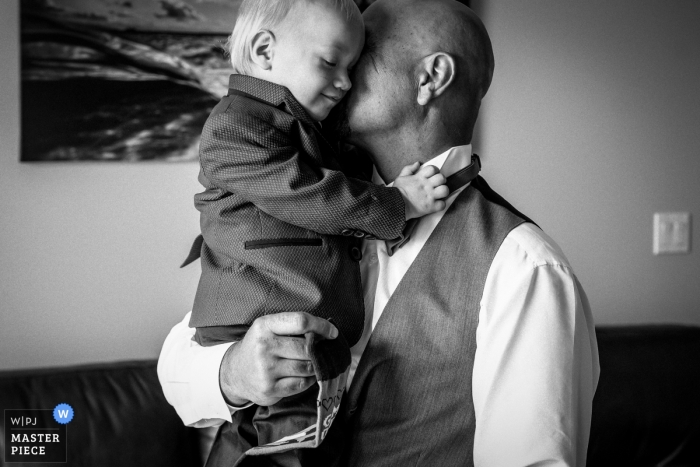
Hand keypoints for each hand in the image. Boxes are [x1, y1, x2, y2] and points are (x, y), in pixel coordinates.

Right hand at [219, 312, 338, 406]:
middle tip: (322, 351)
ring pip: (306, 367)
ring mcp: (266, 369)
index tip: (332, 333)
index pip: (301, 321)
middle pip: (306, 348)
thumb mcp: (269, 328)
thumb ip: (293, 327)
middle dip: (318, 350)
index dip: (321, 326)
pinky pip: (301, 384)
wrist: (234, 372)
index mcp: (265, 325)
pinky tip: (305, 375)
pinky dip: (308, 380)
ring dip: (315, 366)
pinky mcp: (269, 389)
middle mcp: (263, 346)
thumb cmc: (260, 346)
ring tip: (313, 363)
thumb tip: (327, 332)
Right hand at [394, 162, 448, 219]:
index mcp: (420, 177)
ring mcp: (430, 196)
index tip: (433, 175)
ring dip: (443, 192)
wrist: (396, 206)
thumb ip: (409, 169)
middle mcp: (426, 186)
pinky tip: (436, 204)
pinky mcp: (431, 207)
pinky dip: (440, 205)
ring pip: (445, 190)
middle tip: (437, 184)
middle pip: (441, 178)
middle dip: (441, 180)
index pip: (433, 168)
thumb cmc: (397, 192)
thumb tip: (417, 163)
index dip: (435, 170)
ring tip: (438, 194)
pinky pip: (442, 205)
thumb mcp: (400, 178)